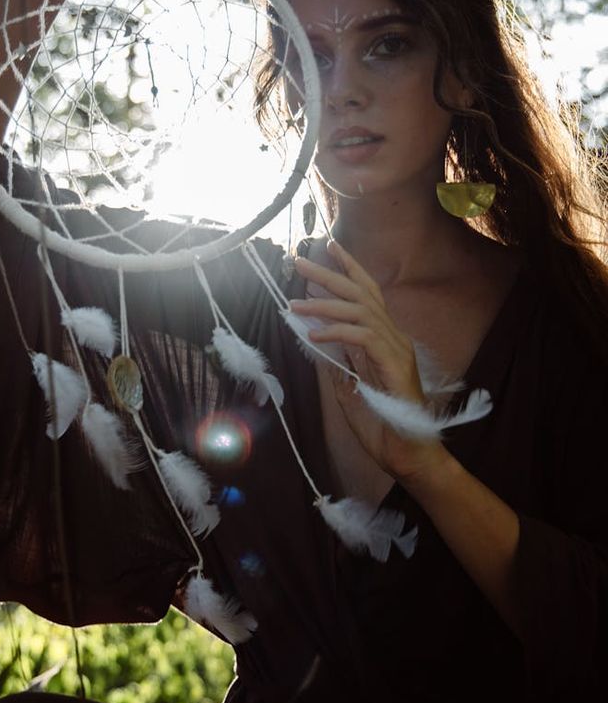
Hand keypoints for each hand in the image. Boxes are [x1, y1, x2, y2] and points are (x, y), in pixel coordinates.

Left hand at [291, 241, 443, 479]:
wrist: (407, 455)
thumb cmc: (381, 424)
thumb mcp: (348, 388)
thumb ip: (337, 362)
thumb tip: (314, 339)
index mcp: (384, 339)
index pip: (367, 294)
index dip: (350, 268)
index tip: (329, 247)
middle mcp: (393, 337)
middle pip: (362, 293)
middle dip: (331, 274)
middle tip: (302, 261)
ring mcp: (396, 349)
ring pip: (361, 310)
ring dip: (324, 303)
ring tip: (294, 303)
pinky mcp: (395, 364)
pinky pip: (363, 337)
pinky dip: (336, 331)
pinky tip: (314, 335)